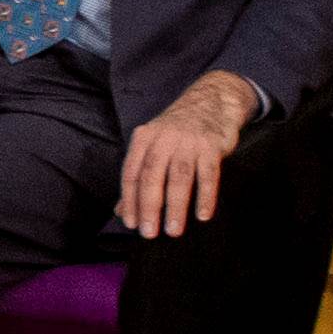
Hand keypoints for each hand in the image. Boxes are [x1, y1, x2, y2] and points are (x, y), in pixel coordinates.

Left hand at [114, 72, 254, 238]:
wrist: (211, 100)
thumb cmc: (177, 131)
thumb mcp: (154, 146)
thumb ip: (138, 178)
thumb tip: (121, 211)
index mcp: (144, 138)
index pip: (132, 173)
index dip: (130, 200)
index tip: (131, 223)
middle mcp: (163, 138)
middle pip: (152, 176)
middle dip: (149, 206)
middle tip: (149, 233)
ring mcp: (188, 141)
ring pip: (178, 177)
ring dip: (175, 206)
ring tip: (174, 230)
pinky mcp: (211, 145)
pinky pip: (208, 174)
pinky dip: (205, 196)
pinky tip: (202, 215)